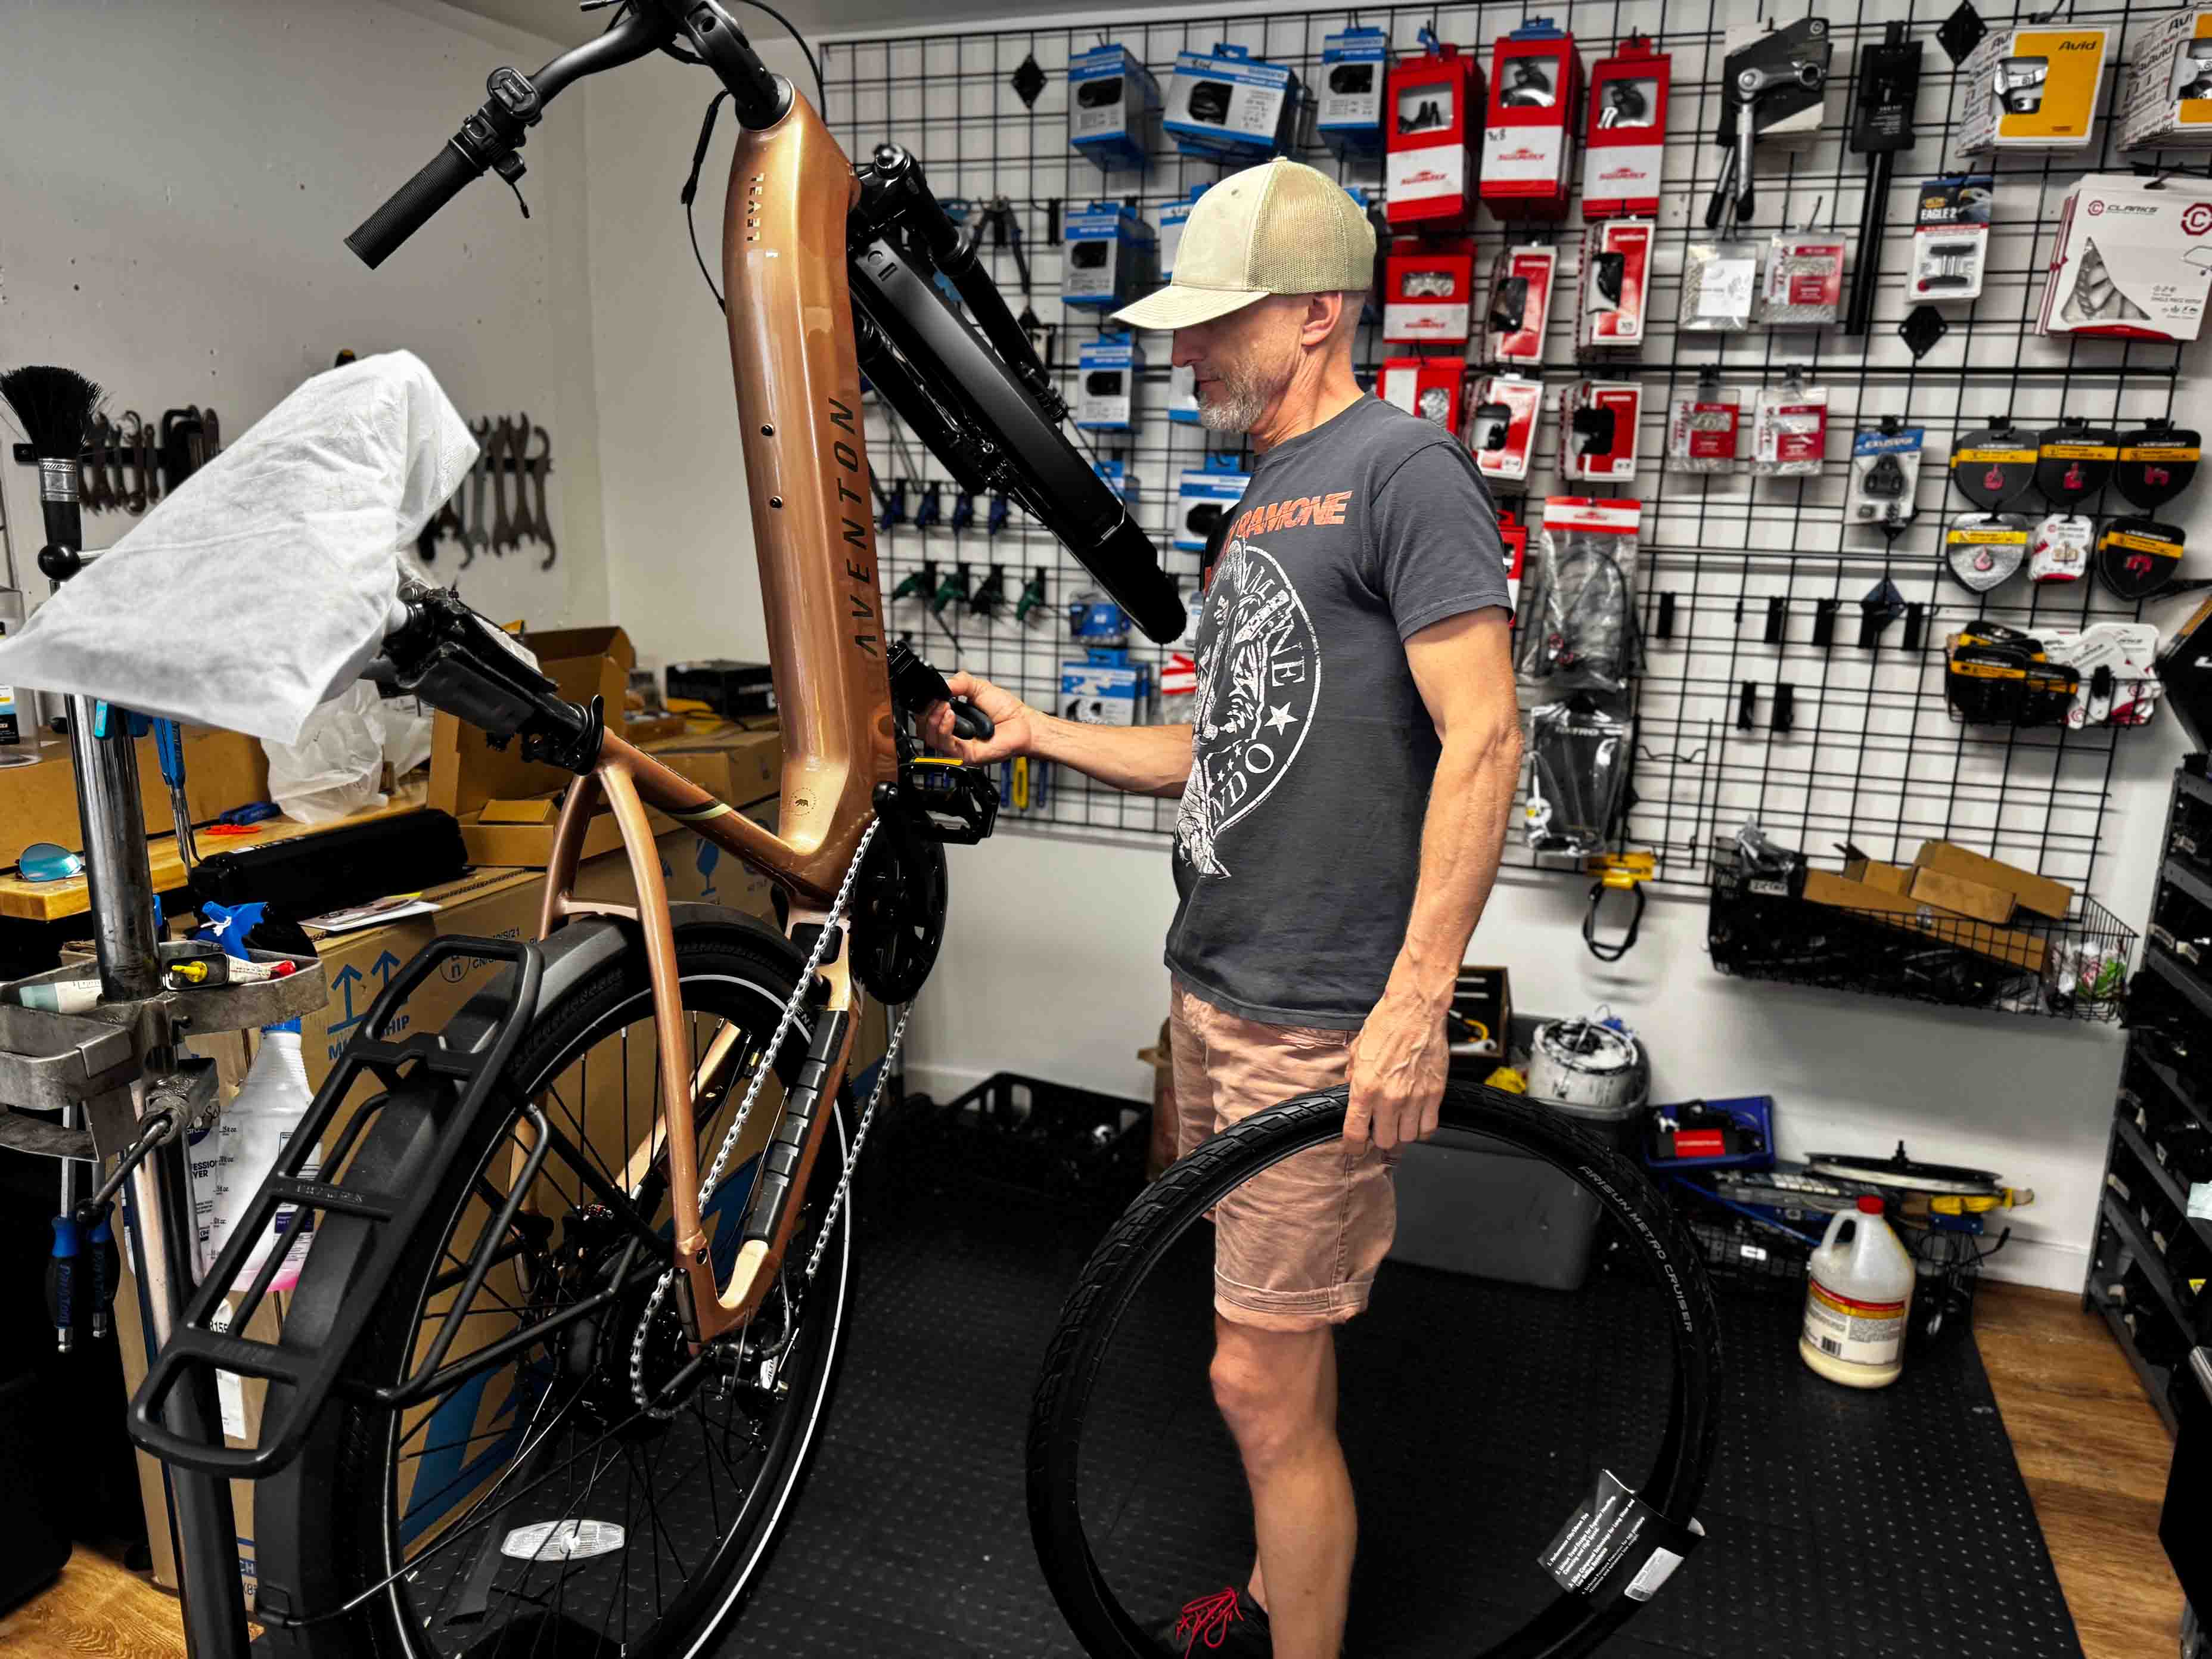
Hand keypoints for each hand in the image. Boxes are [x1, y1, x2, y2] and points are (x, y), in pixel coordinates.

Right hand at [921, 671, 1034, 764]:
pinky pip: (946, 746)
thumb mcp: (978, 687)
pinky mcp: (965, 755)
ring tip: (945, 707)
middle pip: (924, 730)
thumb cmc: (1006, 710)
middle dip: (927, 713)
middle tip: (938, 701)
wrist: (1022, 723)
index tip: (932, 695)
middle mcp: (953, 735)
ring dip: (934, 720)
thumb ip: (959, 682)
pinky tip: (951, 716)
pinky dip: (944, 729)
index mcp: (953, 720)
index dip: (925, 706)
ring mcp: (958, 747)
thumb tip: (943, 684)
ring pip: (931, 739)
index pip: (927, 718)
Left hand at [1344, 986, 1448, 1156]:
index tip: (1354, 1148)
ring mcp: (1415, 1098)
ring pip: (1408, 1138)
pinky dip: (1422, 1129)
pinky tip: (1416, 1120)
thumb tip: (1351, 1093)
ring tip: (1398, 1123)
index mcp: (1365, 1088)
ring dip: (1401, 1134)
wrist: (1416, 1009)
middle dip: (1379, 1138)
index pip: (1355, 1133)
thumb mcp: (1357, 1051)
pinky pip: (1429, 1128)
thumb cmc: (1387, 1024)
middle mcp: (1390, 1097)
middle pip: (1384, 1141)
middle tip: (1379, 1129)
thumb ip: (1353, 1077)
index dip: (1353, 1147)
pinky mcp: (1435, 1094)